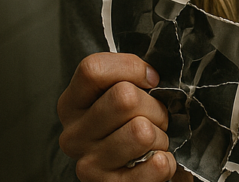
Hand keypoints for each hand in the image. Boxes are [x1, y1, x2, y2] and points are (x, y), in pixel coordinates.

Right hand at [57, 52, 177, 181]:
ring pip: (142, 131)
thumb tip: (151, 75)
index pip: (92, 69)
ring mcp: (88, 164)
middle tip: (154, 119)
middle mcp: (72, 135)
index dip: (131, 68)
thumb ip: (130, 77)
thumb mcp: (125, 94)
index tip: (150, 80)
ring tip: (152, 143)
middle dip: (154, 106)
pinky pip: (156, 164)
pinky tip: (155, 162)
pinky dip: (166, 161)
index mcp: (72, 105)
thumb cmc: (133, 125)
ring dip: (160, 136)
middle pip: (125, 97)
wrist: (136, 173)